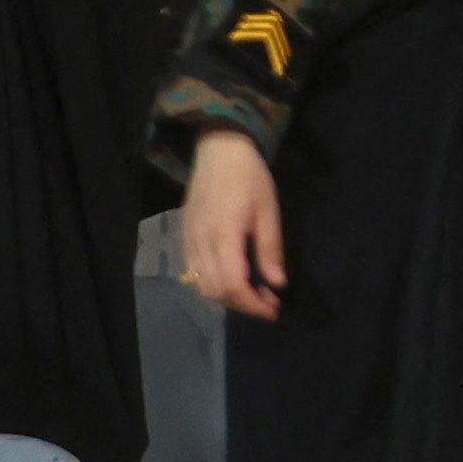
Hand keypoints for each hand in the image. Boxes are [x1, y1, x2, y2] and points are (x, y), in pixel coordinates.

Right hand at [179, 128, 286, 320]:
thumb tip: (277, 284)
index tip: (274, 309)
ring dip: (227, 297)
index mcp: (224, 234)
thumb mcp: (269, 212)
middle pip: (215, 291)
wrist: (218, 152)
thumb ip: (271, 250)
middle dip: (242, 305)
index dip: (253, 304)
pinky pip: (194, 272)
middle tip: (268, 303)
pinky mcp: (185, 237)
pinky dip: (213, 284)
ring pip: (202, 285)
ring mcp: (189, 240)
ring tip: (252, 292)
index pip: (233, 284)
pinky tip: (233, 277)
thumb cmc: (250, 178)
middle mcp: (201, 241)